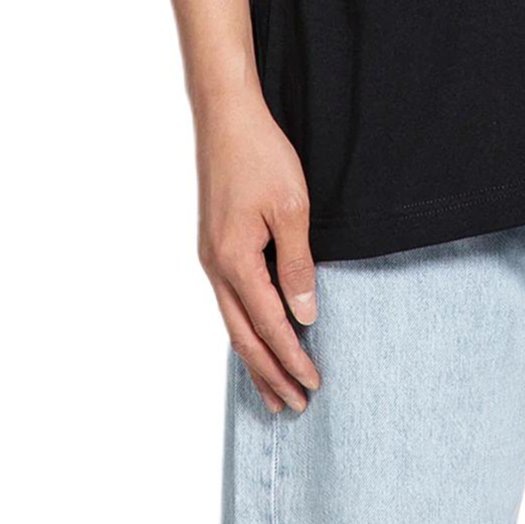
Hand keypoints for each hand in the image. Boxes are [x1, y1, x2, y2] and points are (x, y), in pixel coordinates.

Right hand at [196, 88, 321, 412]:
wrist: (226, 117)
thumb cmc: (261, 156)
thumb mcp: (292, 209)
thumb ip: (297, 265)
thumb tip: (305, 315)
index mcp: (235, 261)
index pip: (269, 325)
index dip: (292, 358)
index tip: (313, 384)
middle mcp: (216, 267)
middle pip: (243, 337)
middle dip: (270, 374)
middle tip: (294, 406)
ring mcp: (211, 257)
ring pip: (232, 323)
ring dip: (255, 358)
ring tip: (273, 390)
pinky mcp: (214, 246)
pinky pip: (229, 301)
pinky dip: (245, 329)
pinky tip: (256, 337)